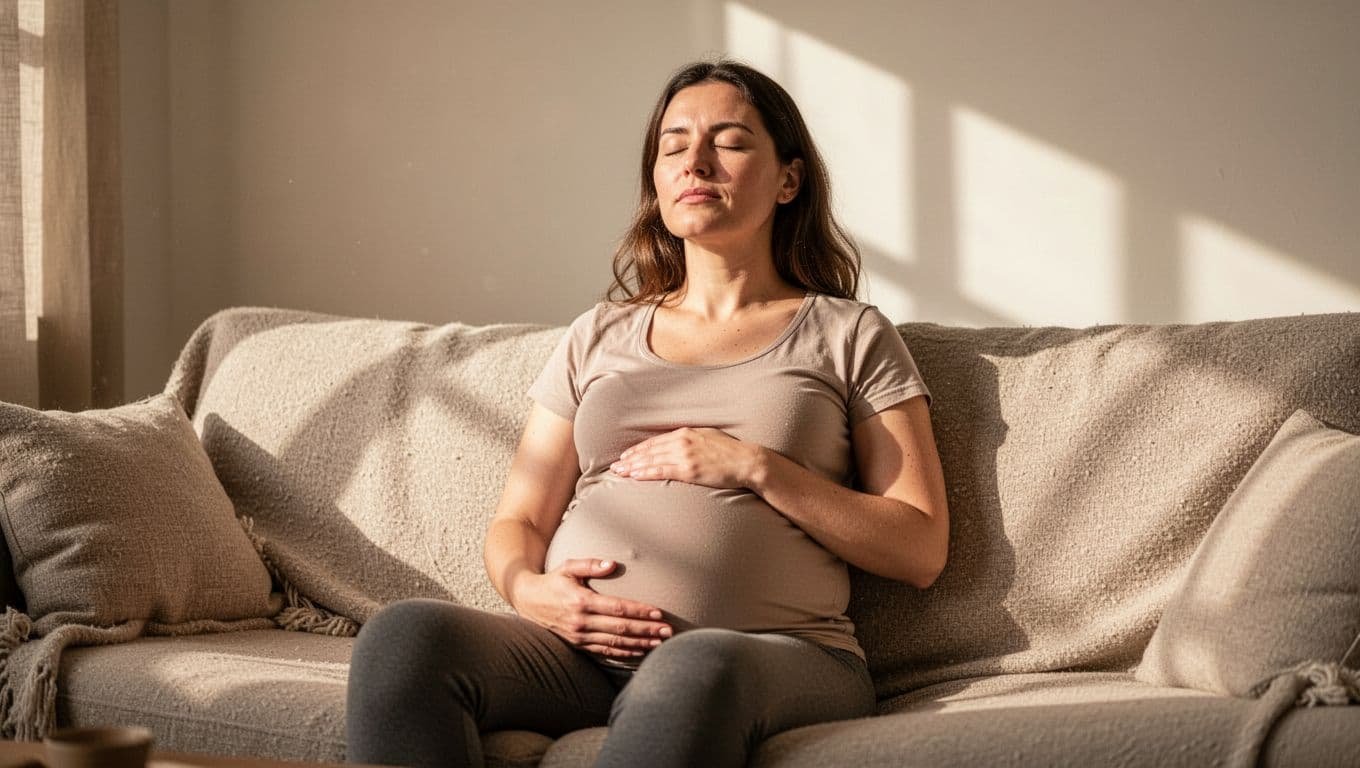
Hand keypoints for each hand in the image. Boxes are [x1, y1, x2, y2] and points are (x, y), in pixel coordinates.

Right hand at [510, 558, 672, 658]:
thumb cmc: (553, 580)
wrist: (528, 601)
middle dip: (646, 630)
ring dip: (640, 644)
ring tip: (661, 643)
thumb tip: (613, 564)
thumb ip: (590, 564)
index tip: (659, 612)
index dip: (639, 611)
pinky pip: (605, 651)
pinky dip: (624, 653)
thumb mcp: (568, 566)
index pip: (617, 608)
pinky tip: (640, 651)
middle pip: (620, 629)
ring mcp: (579, 637)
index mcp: (581, 601)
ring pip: (615, 644)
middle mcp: (581, 622)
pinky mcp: (578, 646)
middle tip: (668, 631)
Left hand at [611, 427, 760, 488]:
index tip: (626, 455)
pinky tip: (634, 476)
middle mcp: (682, 441)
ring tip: (619, 472)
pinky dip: (646, 472)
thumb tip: (678, 443)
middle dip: (630, 458)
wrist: (746, 460)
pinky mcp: (689, 470)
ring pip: (652, 460)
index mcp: (686, 432)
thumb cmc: (730, 451)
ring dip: (633, 466)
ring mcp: (685, 455)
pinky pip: (662, 471)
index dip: (638, 449)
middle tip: (615, 466)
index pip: (655, 441)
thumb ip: (691, 439)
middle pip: (649, 450)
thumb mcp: (708, 436)